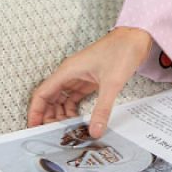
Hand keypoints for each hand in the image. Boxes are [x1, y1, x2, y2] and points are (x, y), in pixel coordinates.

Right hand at [27, 27, 151, 139]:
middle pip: (50, 98)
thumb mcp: (112, 83)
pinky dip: (73, 108)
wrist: (137, 37)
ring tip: (66, 130)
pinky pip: (75, 96)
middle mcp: (70, 73)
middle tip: (53, 134)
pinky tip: (77, 119)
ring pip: (62, 98)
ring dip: (61, 113)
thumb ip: (102, 109)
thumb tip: (95, 131)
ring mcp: (80, 76)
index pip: (42, 93)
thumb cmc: (122, 51)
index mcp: (68, 71)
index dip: (35, 111)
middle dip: (48, 116)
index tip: (33, 128)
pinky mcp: (91, 79)